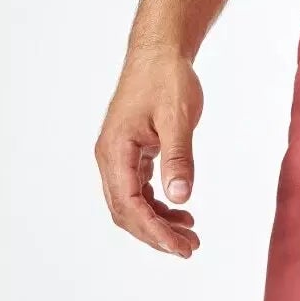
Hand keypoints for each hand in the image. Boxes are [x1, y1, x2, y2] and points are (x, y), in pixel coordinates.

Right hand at [95, 47, 203, 257]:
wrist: (159, 52)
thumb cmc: (167, 78)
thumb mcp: (177, 117)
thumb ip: (178, 157)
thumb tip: (181, 197)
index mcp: (115, 151)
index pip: (129, 205)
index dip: (154, 231)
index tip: (180, 248)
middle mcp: (110, 158)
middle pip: (126, 211)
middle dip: (155, 234)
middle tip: (189, 248)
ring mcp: (118, 156)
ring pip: (131, 203)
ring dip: (157, 222)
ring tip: (189, 235)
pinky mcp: (129, 152)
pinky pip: (137, 189)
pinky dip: (157, 204)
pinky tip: (180, 210)